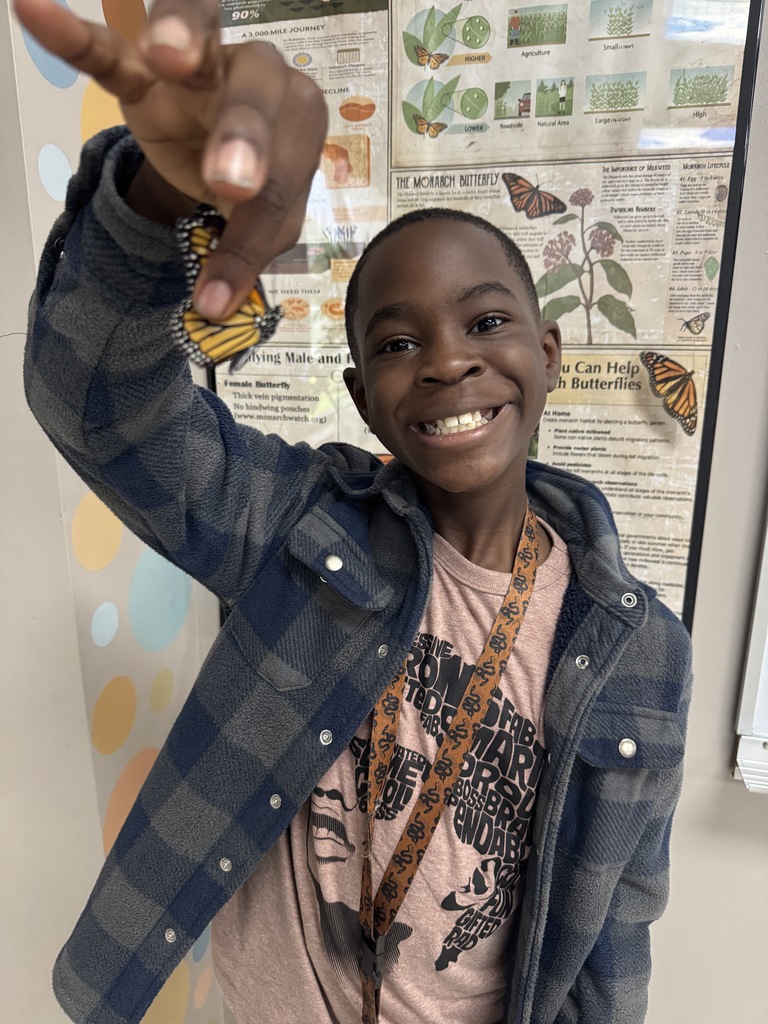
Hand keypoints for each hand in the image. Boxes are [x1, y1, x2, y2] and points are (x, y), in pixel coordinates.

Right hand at [13, 0, 327, 319]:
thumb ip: (242, 255)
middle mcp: (262, 76)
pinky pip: (108, 51)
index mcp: (300, 119)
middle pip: (257, 89)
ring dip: (185, 40)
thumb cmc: (256, 187)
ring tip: (167, 57)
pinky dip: (74, 37)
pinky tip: (35, 12)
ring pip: (200, 35)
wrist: (218, 162)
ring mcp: (202, 64)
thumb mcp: (261, 226)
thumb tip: (211, 308)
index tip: (224, 285)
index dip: (261, 221)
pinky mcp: (143, 71)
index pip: (288, 169)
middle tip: (231, 183)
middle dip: (245, 135)